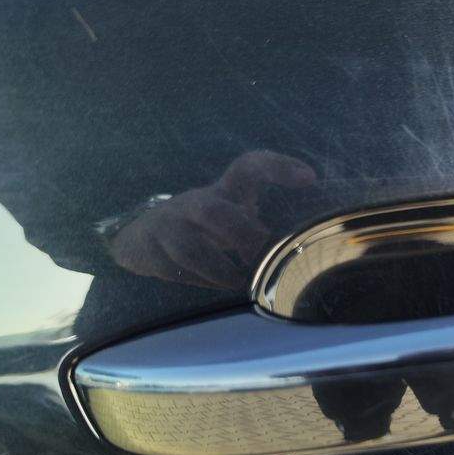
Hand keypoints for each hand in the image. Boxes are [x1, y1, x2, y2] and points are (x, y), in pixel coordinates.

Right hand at [108, 151, 314, 289]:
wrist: (143, 238)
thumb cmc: (208, 228)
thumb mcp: (234, 215)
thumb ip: (265, 228)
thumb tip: (309, 253)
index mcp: (223, 191)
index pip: (249, 167)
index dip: (277, 167)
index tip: (310, 178)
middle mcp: (196, 204)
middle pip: (213, 209)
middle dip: (240, 234)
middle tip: (262, 253)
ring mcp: (169, 228)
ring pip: (190, 249)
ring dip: (221, 270)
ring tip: (244, 283)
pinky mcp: (151, 252)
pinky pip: (177, 272)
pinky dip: (202, 282)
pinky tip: (221, 287)